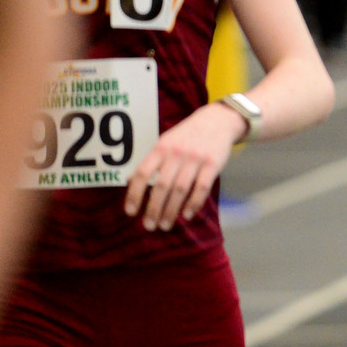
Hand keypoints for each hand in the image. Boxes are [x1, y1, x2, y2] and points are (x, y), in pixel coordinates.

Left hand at [123, 103, 244, 231]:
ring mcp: (195, 159)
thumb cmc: (187, 135)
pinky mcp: (213, 164)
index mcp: (161, 148)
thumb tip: (129, 181)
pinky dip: (194, 203)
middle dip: (154, 209)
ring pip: (180, 190)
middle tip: (149, 226)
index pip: (142, 173)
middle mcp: (176, 153)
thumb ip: (150, 161)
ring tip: (165, 225)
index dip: (134, 194)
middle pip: (161, 186)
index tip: (131, 212)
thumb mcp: (165, 142)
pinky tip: (187, 215)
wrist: (217, 120)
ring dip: (171, 210)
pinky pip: (202, 188)